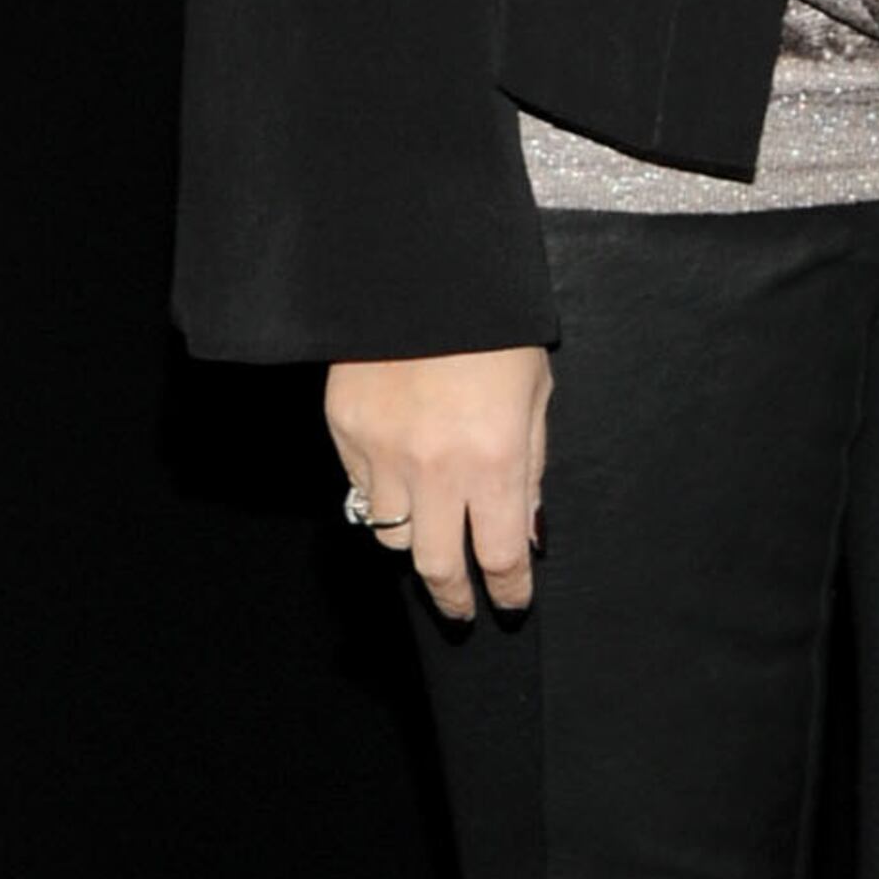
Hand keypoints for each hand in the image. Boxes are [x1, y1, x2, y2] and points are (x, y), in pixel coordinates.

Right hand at [325, 346, 551, 619]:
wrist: (420, 272)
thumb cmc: (492, 327)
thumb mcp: (533, 394)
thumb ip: (530, 468)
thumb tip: (526, 530)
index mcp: (493, 460)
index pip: (499, 556)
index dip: (509, 589)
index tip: (512, 602)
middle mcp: (434, 468)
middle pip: (436, 565)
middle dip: (453, 595)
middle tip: (462, 606)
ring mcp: (381, 453)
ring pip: (390, 535)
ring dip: (415, 543)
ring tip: (432, 534)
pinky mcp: (345, 431)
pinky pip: (362, 487)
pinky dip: (383, 493)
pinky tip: (401, 475)